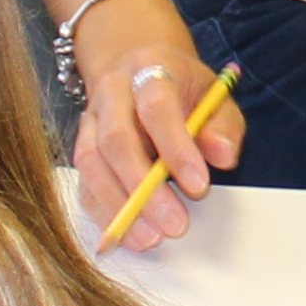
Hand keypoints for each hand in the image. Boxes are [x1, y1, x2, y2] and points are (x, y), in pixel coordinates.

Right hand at [68, 0, 241, 249]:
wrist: (138, 68)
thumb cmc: (183, 89)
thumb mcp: (214, 97)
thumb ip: (222, 126)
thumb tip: (223, 157)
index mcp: (150, 70)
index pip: (157, 106)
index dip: (176, 148)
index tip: (199, 186)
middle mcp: (112, 92)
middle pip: (117, 139)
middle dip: (144, 188)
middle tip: (175, 224)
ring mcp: (90, 119)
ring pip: (92, 162)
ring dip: (119, 205)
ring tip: (151, 237)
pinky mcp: (82, 147)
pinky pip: (83, 182)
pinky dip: (103, 213)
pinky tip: (128, 235)